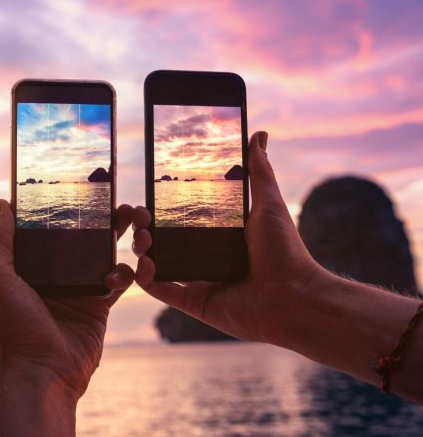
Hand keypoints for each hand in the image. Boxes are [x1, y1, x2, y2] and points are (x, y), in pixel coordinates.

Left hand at [0, 200, 135, 399]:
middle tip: (116, 199)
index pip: (44, 228)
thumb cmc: (13, 328)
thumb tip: (3, 204)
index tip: (79, 184)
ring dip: (119, 237)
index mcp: (24, 266)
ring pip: (101, 254)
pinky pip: (117, 282)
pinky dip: (127, 272)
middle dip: (98, 218)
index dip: (61, 207)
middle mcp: (49, 275)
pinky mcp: (97, 307)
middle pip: (77, 238)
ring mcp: (75, 290)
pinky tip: (131, 266)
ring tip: (135, 220)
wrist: (42, 374)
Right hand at [134, 131, 322, 344]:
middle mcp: (209, 258)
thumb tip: (259, 134)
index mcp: (222, 236)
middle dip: (146, 227)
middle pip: (166, 240)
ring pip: (160, 264)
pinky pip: (164, 291)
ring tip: (142, 237)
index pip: (184, 219)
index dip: (163, 208)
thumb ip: (259, 171)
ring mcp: (201, 281)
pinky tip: (143, 264)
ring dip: (143, 249)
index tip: (149, 196)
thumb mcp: (268, 204)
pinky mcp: (196, 303)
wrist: (295, 297)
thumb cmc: (286, 252)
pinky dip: (147, 280)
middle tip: (141, 217)